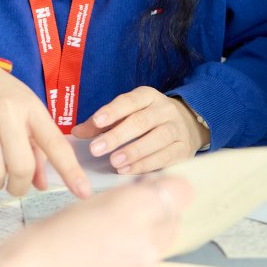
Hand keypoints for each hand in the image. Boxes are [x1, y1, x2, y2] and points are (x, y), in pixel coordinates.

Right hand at [0, 50, 90, 198]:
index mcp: (30, 106)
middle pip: (22, 166)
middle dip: (19, 186)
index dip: (71, 171)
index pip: (55, 143)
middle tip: (14, 185)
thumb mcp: (20, 109)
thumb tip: (41, 185)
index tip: (83, 192)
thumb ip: (34, 148)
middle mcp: (7, 110)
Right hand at [0, 176, 191, 266]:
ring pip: (148, 263)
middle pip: (167, 227)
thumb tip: (132, 202)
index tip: (149, 195)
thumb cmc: (34, 251)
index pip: (178, 192)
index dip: (164, 192)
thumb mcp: (74, 211)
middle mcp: (147, 244)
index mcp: (133, 210)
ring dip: (129, 262)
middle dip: (148, 225)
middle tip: (112, 233)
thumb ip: (113, 206)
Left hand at [72, 87, 207, 173]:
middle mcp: (164, 110)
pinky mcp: (184, 149)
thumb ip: (102, 123)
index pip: (129, 101)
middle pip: (141, 121)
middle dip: (117, 136)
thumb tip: (77, 132)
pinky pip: (165, 157)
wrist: (189, 124)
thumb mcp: (127, 113)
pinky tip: (127, 170)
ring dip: (133, 151)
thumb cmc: (148, 119)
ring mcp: (177, 129)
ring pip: (156, 139)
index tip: (96, 122)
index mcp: (148, 96)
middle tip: (96, 149)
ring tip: (113, 162)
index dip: (113, 111)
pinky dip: (145, 165)